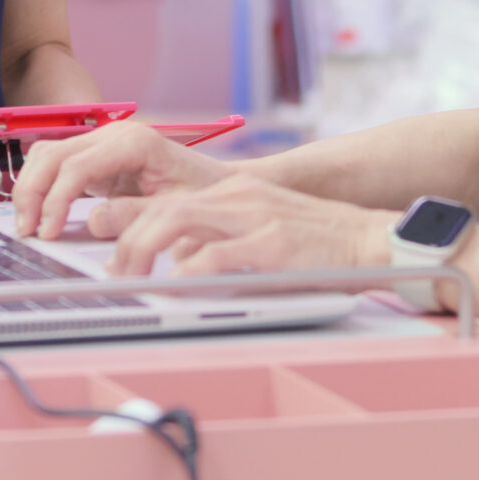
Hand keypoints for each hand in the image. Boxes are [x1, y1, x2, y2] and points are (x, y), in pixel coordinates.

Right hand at [11, 118, 230, 239]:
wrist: (218, 185)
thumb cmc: (202, 194)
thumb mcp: (176, 209)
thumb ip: (135, 215)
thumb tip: (93, 221)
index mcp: (133, 143)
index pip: (76, 166)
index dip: (55, 200)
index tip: (48, 231)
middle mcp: (113, 136)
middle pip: (53, 155)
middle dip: (33, 192)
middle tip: (26, 230)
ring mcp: (103, 143)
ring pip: (48, 155)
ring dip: (31, 187)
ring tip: (28, 225)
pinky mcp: (97, 158)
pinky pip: (57, 165)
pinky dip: (42, 186)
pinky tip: (40, 214)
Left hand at [100, 174, 395, 280]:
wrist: (371, 239)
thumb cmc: (317, 245)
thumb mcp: (261, 231)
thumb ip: (220, 239)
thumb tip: (178, 263)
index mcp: (232, 192)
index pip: (166, 198)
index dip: (129, 219)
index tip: (107, 245)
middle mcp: (238, 197)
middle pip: (163, 208)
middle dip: (127, 239)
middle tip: (114, 274)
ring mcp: (255, 217)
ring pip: (179, 221)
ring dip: (145, 250)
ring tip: (131, 279)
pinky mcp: (273, 243)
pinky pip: (218, 255)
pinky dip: (190, 271)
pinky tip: (175, 287)